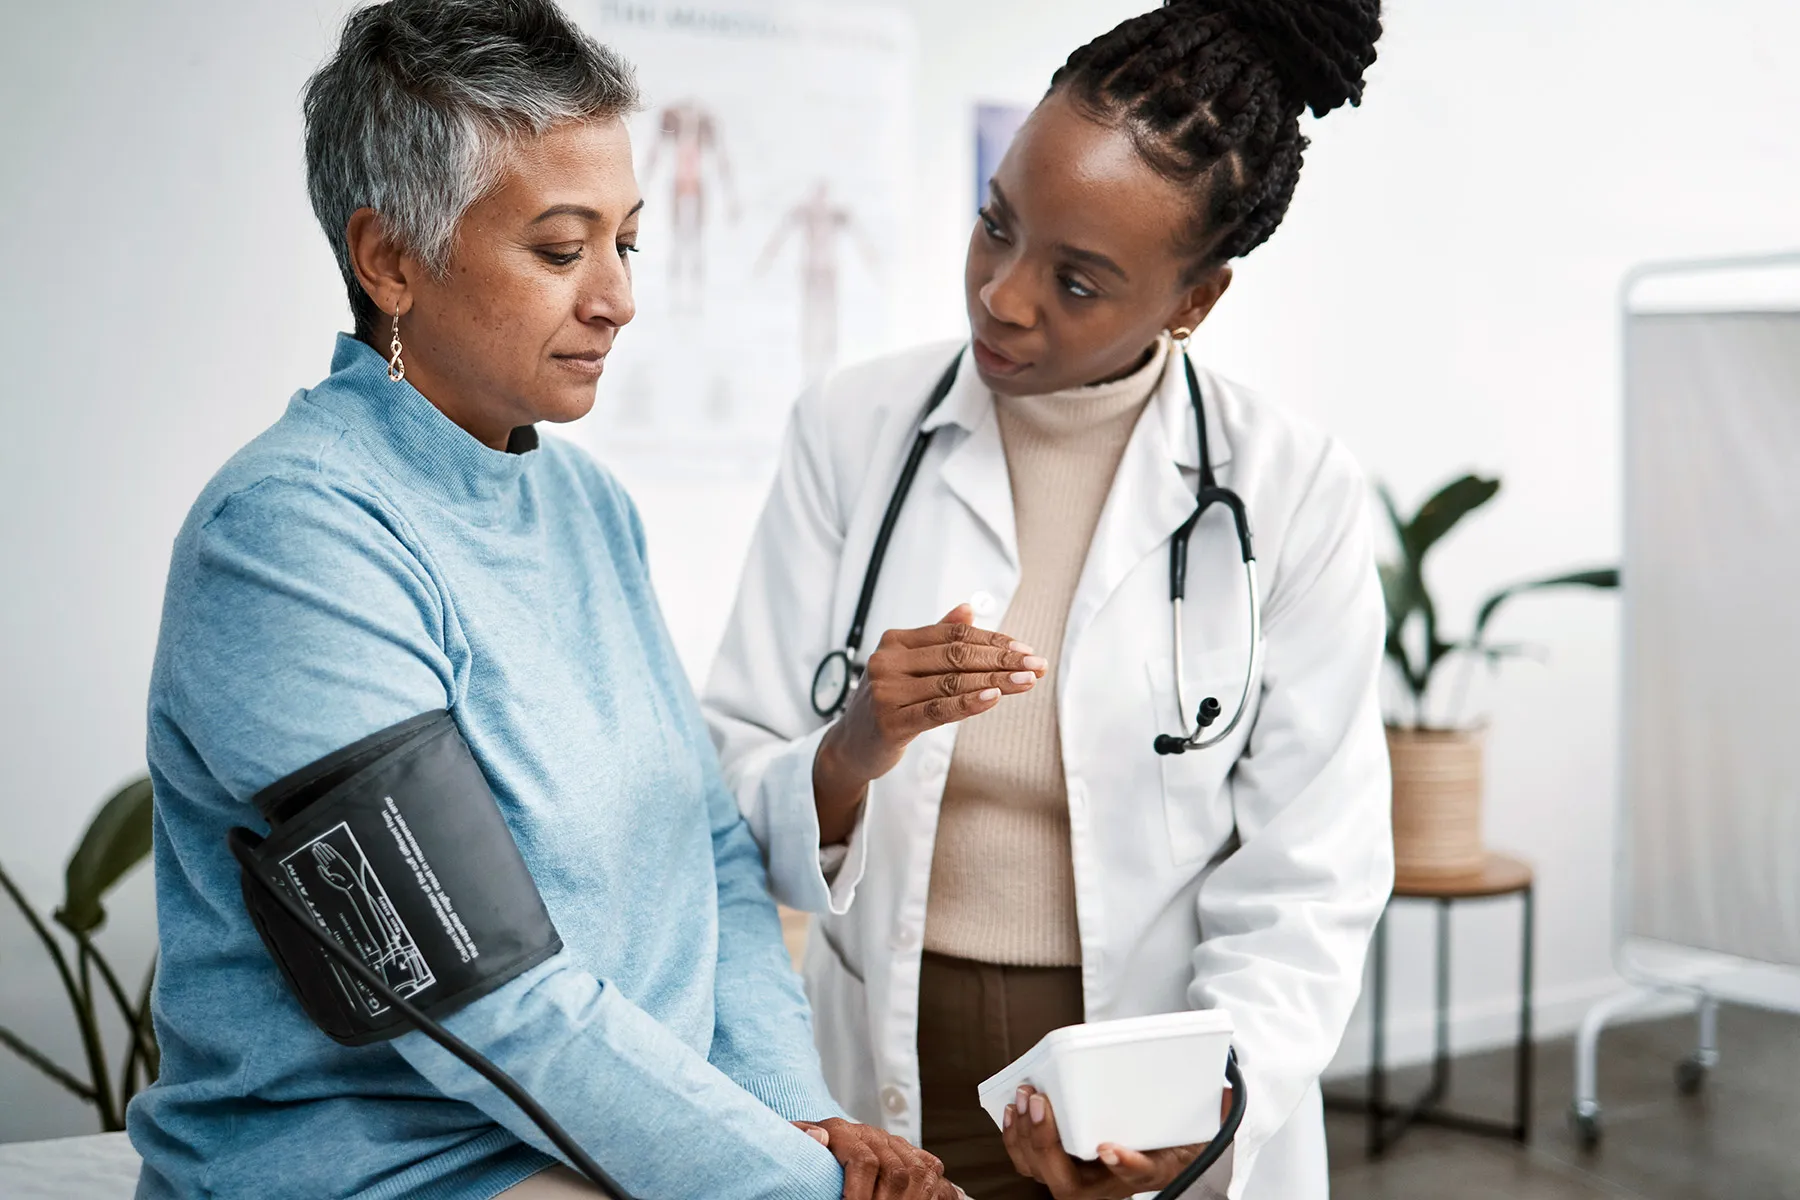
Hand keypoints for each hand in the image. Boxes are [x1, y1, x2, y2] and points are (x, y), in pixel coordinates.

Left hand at [792, 1119, 966, 1199]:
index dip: (858, 1194)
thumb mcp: (800, 1150)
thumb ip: (801, 1139)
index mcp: (843, 1131)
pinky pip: (932, 1170)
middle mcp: (874, 1136)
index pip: (863, 1161)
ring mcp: (897, 1144)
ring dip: (909, 1199)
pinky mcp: (915, 1154)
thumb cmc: (813, 1157)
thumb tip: (818, 1137)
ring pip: (918, 1172)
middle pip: (895, 1172)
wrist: (830, 1145)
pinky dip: (931, 1192)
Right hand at [813, 604, 1045, 842]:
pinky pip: (938, 710)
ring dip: (996, 682)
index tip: (1024, 649)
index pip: (953, 635)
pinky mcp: (890, 722)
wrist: (852, 746)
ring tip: (1027, 681)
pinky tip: (994, 698)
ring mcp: (886, 691)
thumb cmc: (889, 703)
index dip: (993, 640)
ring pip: (951, 682)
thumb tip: (968, 610)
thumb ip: (936, 638)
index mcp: (895, 641)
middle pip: (955, 656)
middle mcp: (887, 661)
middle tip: (1036, 665)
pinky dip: (968, 703)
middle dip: (1002, 660)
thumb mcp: (909, 666)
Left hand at [1000, 1086, 1222, 1199]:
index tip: (1110, 1148)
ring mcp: (1081, 1180)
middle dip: (1046, 1143)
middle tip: (1041, 1103)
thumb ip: (1210, 1112)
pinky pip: (1030, 1162)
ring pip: (1041, 1174)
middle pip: (1067, 1184)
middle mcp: (1109, 1185)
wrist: (1156, 1152)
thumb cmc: (1171, 1138)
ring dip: (1026, 1138)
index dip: (1124, 1165)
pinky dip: (1017, 1138)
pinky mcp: (1059, 1166)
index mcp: (1147, 1171)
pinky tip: (1015, 1108)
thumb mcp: (1196, 1129)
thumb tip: (1223, 1093)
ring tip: (1025, 1098)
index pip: (1140, 1174)